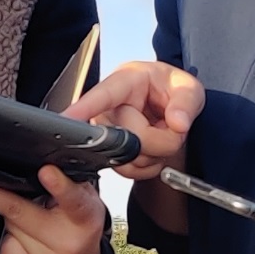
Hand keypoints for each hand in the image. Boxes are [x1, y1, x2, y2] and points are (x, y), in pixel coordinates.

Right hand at [68, 61, 202, 179]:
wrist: (170, 108)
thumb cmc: (172, 91)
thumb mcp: (188, 88)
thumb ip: (186, 103)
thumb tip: (178, 123)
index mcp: (126, 82)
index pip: (102, 96)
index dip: (83, 108)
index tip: (66, 118)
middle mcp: (110, 108)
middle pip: (130, 138)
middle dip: (161, 140)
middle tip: (173, 127)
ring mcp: (106, 132)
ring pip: (129, 158)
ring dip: (156, 154)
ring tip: (161, 134)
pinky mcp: (109, 153)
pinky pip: (128, 171)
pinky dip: (149, 167)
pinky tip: (154, 150)